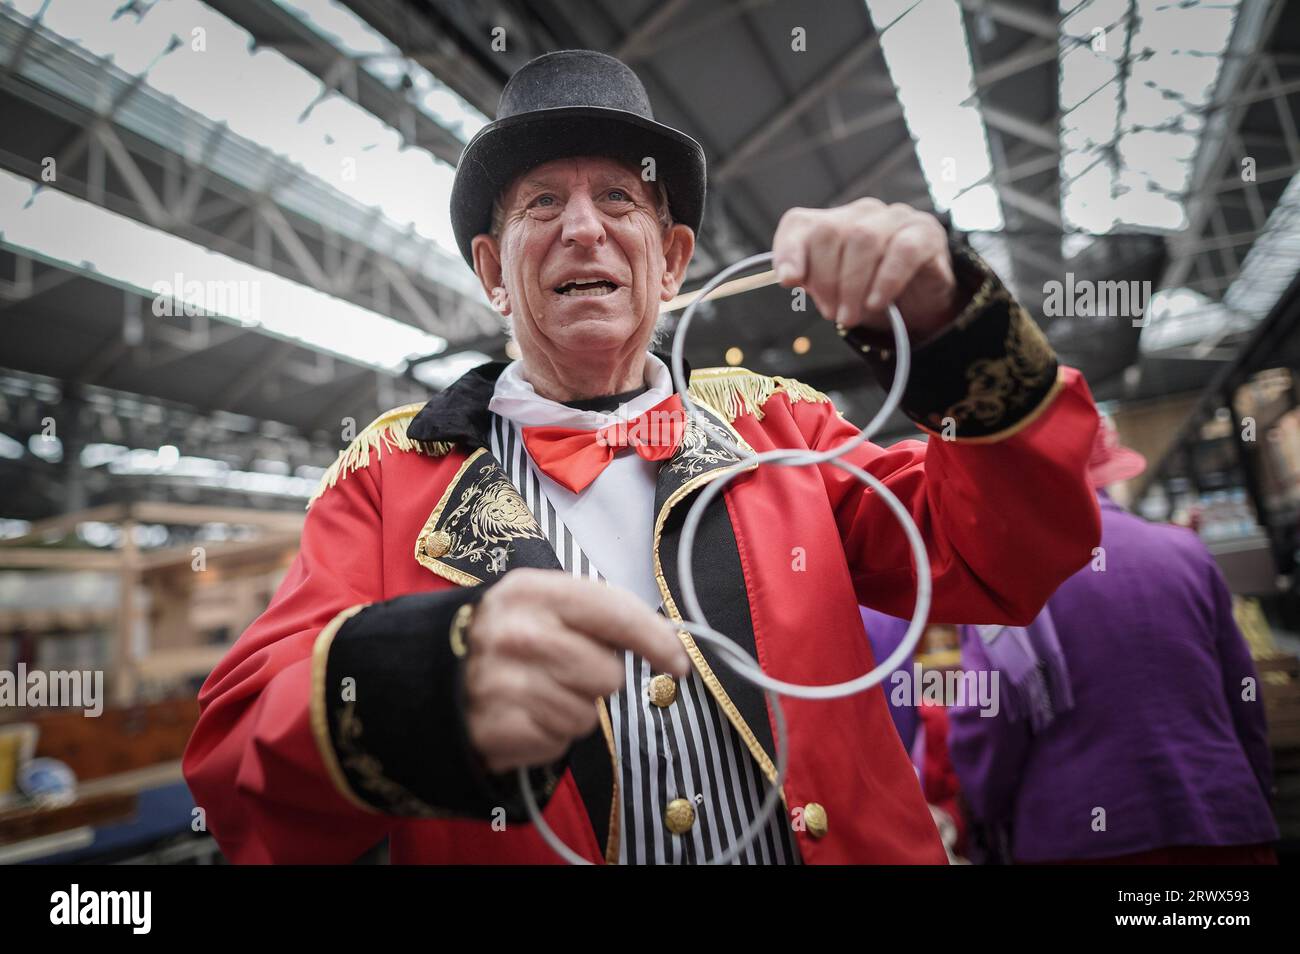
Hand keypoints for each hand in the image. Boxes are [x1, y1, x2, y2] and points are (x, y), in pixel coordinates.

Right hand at [464, 568, 690, 773]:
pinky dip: (547, 735)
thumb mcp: (536, 602)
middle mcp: (519, 635)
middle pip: (609, 674)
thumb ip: (593, 612)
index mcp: (532, 591)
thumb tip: (664, 641)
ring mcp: (505, 685)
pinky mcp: (497, 731)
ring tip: (534, 692)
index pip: (614, 612)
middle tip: (561, 669)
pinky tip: (521, 715)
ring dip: (571, 709)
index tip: (677, 661)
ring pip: (587, 714)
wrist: (419, 675)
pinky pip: (559, 742)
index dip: (655, 640)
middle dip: (596, 677)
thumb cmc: (499, 636)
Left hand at [772, 198, 958, 338]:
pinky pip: (902, 250)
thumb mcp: (835, 292)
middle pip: (829, 233)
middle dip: (825, 280)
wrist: (921, 307)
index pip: (799, 224)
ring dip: (852, 285)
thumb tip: (791, 277)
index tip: (789, 281)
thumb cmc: (871, 294)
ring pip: (864, 239)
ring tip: (851, 316)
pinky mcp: (926, 233)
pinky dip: (885, 280)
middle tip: (831, 313)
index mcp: (832, 223)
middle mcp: (862, 214)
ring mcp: (895, 219)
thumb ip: (812, 281)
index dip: (789, 251)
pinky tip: (876, 303)